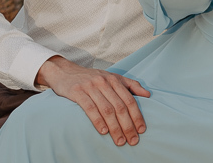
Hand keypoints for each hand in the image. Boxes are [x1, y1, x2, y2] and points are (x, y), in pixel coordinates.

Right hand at [35, 56, 149, 145]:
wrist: (64, 71)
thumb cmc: (91, 77)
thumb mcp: (111, 77)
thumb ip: (130, 85)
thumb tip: (148, 95)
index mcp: (113, 79)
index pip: (129, 100)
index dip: (137, 116)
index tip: (141, 130)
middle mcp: (103, 82)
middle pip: (119, 106)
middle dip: (127, 126)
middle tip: (132, 140)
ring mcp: (90, 86)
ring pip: (106, 109)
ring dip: (114, 127)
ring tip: (119, 141)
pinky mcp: (77, 92)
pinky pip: (89, 108)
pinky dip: (97, 121)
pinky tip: (103, 131)